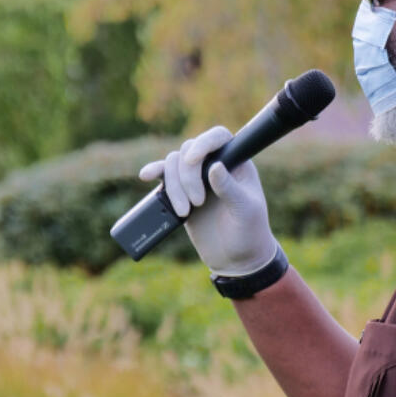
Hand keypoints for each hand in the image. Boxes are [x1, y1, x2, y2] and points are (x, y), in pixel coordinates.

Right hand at [138, 126, 277, 276]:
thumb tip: (215, 166)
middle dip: (187, 176)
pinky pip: (164, 176)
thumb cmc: (250, 232)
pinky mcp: (181, 193)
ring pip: (174, 164)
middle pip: (189, 150)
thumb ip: (230, 189)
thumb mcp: (245, 211)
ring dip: (174, 186)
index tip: (193, 160)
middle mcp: (215, 165)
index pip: (218, 138)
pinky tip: (146, 176)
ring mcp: (196, 179)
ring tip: (185, 211)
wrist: (237, 258)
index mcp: (237, 163)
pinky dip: (155, 172)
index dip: (203, 143)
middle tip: (198, 203)